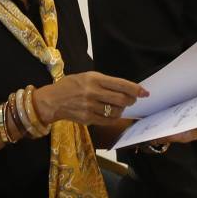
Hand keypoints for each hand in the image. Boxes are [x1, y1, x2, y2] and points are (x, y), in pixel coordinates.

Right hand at [33, 72, 148, 126]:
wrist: (52, 100)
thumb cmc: (71, 86)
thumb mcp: (87, 77)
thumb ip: (105, 82)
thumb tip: (126, 89)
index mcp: (94, 79)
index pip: (121, 84)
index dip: (135, 89)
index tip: (144, 92)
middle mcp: (93, 92)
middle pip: (122, 99)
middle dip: (130, 101)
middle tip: (131, 100)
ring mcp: (90, 106)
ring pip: (116, 111)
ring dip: (121, 110)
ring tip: (117, 106)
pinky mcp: (87, 118)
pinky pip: (108, 120)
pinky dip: (113, 118)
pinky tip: (110, 114)